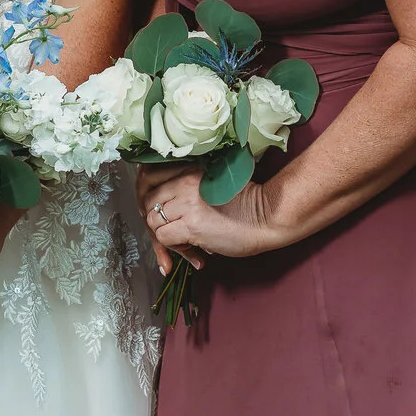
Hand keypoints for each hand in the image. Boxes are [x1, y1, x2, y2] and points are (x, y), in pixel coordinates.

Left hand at [138, 162, 286, 264]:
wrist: (267, 217)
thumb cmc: (247, 202)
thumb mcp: (214, 182)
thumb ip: (190, 185)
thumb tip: (166, 202)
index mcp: (190, 169)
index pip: (152, 179)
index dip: (155, 198)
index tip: (165, 210)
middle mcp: (185, 182)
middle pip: (148, 200)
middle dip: (156, 218)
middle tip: (172, 228)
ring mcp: (187, 203)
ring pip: (152, 219)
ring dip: (163, 232)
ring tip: (182, 238)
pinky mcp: (192, 225)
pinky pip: (163, 236)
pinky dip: (171, 245)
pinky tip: (189, 245)